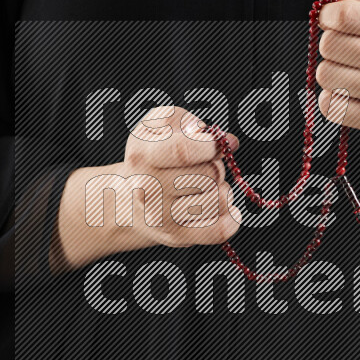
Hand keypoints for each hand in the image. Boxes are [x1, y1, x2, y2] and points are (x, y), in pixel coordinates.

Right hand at [52, 106, 241, 270]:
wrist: (128, 201)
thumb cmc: (153, 157)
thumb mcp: (159, 126)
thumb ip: (190, 122)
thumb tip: (227, 141)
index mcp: (142, 155)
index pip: (183, 151)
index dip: (210, 145)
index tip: (215, 144)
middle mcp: (148, 188)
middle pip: (208, 175)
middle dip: (216, 166)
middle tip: (205, 167)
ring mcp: (162, 216)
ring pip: (219, 200)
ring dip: (223, 190)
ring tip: (208, 187)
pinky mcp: (177, 237)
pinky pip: (219, 231)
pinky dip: (231, 218)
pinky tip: (227, 209)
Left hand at [317, 0, 359, 197]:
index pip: (344, 15)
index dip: (328, 17)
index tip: (332, 23)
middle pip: (328, 46)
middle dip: (331, 48)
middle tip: (350, 54)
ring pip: (325, 76)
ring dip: (332, 75)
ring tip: (354, 77)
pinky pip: (329, 106)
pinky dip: (334, 101)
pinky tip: (354, 97)